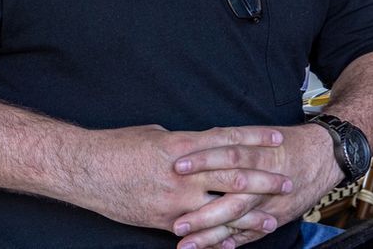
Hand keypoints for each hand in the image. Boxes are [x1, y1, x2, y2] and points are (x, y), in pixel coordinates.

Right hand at [73, 124, 291, 231]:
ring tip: (271, 219)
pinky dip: (218, 237)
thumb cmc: (120, 146)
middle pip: (233, 176)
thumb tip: (207, 146)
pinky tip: (235, 242)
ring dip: (248, 215)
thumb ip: (186, 144)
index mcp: (183, 144)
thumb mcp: (158, 135)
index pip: (228, 140)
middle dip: (262, 180)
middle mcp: (183, 173)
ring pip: (220, 209)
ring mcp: (175, 200)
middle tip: (286, 182)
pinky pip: (197, 231)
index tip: (277, 139)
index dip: (254, 139)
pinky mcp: (164, 221)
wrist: (86, 170)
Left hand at [172, 123, 342, 248]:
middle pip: (231, 194)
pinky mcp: (277, 217)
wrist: (325, 155)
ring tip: (186, 243)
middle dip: (202, 211)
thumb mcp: (260, 134)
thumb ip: (230, 142)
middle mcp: (265, 177)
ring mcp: (271, 201)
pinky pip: (252, 233)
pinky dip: (233, 242)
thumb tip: (194, 144)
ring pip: (239, 219)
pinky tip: (213, 248)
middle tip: (176, 222)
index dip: (203, 159)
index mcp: (260, 152)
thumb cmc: (287, 143)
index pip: (228, 154)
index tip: (176, 166)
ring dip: (211, 233)